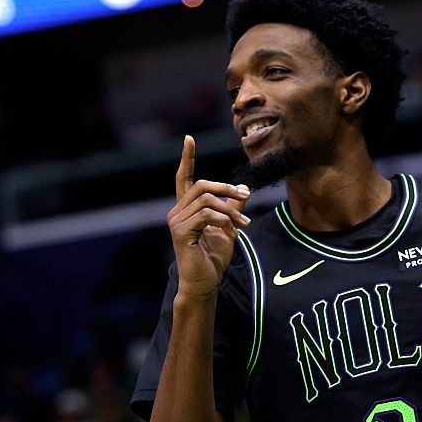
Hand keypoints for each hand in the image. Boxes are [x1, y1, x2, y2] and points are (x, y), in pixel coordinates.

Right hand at [169, 135, 250, 300]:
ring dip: (230, 210)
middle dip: (227, 188)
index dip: (186, 158)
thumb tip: (243, 189)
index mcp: (186, 209)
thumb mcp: (228, 229)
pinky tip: (233, 231)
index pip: (184, 178)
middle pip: (202, 185)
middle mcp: (177, 212)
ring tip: (244, 224)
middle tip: (246, 197)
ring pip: (207, 200)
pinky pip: (206, 215)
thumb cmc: (213, 259)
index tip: (189, 139)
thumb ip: (233, 209)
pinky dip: (224, 220)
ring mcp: (176, 221)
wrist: (205, 282)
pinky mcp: (180, 232)